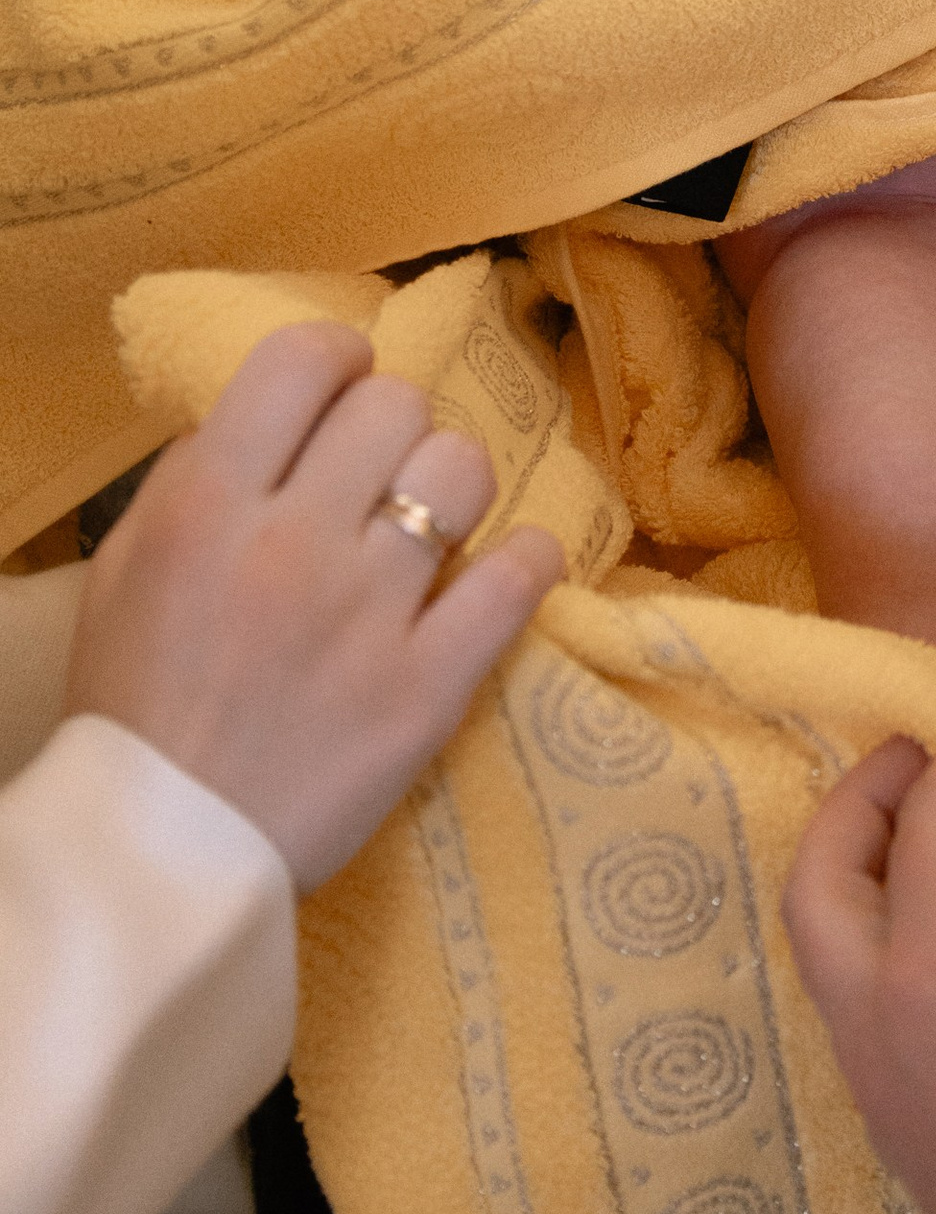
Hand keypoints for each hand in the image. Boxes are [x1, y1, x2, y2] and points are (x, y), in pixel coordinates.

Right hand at [66, 323, 561, 890]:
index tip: (342, 392)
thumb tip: (279, 417)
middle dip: (393, 427)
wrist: (164, 854)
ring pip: (463, 471)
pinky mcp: (430, 685)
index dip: (337, 359)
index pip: (303, 360)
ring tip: (434, 525)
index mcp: (208, 508)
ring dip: (454, 485)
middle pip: (395, 405)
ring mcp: (369, 614)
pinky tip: (510, 567)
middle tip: (378, 475)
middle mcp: (292, 543)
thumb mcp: (128, 570)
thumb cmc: (138, 705)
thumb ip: (196, 480)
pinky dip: (529, 559)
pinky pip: (519, 577)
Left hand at [784, 700, 935, 1213]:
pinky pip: (861, 1017)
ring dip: (863, 882)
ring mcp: (883, 1091)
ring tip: (932, 849)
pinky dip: (885, 952)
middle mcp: (879, 1018)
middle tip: (916, 758)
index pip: (934, 815)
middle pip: (822, 882)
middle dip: (860, 805)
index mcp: (933, 959)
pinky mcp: (907, 1144)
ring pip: (829, 958)